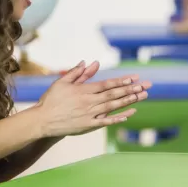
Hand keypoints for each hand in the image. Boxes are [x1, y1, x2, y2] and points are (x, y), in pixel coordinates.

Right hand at [34, 61, 151, 137]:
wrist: (42, 121)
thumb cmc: (51, 100)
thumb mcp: (62, 82)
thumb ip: (77, 72)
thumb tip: (89, 62)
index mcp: (84, 90)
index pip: (107, 84)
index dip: (121, 81)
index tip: (134, 77)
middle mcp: (89, 102)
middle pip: (114, 95)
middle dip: (131, 89)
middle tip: (146, 86)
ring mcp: (90, 115)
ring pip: (113, 107)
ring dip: (129, 101)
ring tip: (142, 96)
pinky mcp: (88, 125)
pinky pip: (106, 121)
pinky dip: (118, 118)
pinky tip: (130, 114)